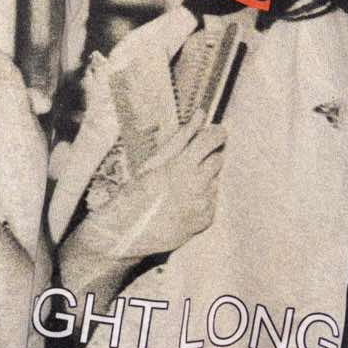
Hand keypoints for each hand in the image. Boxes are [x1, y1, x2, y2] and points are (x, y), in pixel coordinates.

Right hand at [73, 116, 225, 262]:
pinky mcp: (205, 221)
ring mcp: (203, 205)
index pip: (211, 140)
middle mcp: (197, 185)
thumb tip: (199, 115)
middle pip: (218, 160)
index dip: (217, 133)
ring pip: (215, 181)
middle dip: (208, 157)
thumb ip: (182, 138)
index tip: (217, 130)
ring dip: (205, 179)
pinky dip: (202, 198)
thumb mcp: (155, 160)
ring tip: (182, 186)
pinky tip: (183, 202)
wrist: (128, 232)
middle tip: (191, 161)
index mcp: (183, 165)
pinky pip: (212, 202)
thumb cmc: (136, 192)